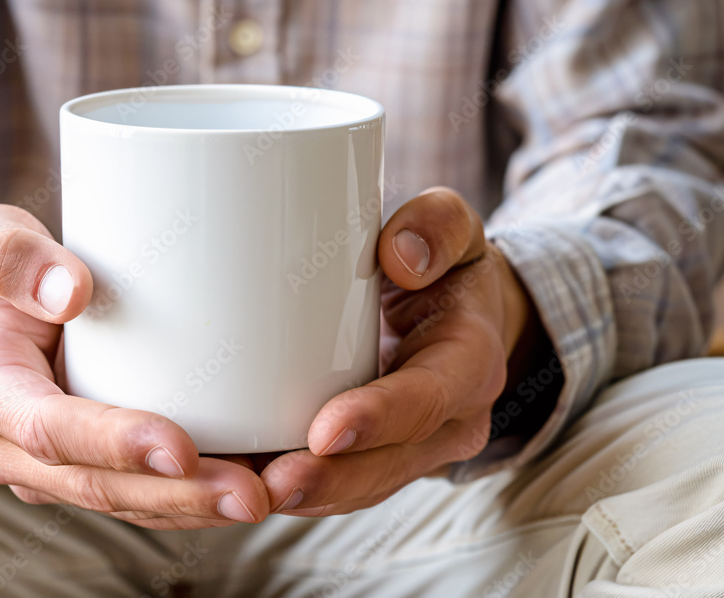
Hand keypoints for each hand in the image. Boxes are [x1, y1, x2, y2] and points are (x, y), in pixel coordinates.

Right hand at [0, 204, 268, 528]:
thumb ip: (12, 255)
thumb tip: (69, 291)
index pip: (49, 429)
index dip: (114, 442)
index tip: (181, 446)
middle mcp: (8, 448)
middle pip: (97, 485)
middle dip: (178, 493)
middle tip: (252, 491)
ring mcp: (45, 471)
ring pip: (124, 504)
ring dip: (196, 507)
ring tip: (265, 496)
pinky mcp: (81, 472)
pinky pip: (137, 498)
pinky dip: (192, 500)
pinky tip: (248, 489)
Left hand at [258, 188, 537, 515]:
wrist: (456, 311)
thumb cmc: (444, 266)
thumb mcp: (453, 229)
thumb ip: (436, 226)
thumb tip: (402, 257)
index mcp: (471, 360)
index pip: (429, 397)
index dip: (380, 418)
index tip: (325, 429)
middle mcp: (452, 419)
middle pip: (392, 462)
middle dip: (333, 479)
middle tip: (274, 483)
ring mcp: (417, 448)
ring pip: (365, 486)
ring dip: (311, 496)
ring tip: (252, 494)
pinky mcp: (381, 456)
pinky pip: (345, 483)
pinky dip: (300, 489)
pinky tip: (252, 487)